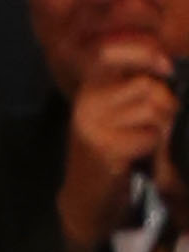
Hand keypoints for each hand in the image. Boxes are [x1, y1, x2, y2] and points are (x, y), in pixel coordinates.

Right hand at [56, 44, 180, 251]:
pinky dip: (154, 147)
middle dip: (165, 102)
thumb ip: (132, 86)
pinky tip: (140, 156)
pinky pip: (150, 136)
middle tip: (160, 121)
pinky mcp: (107, 150)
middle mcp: (87, 103)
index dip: (145, 53)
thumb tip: (166, 64)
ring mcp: (94, 127)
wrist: (85, 199)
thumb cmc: (108, 151)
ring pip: (152, 110)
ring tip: (149, 140)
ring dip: (162, 126)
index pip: (112, 52)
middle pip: (146, 86)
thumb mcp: (113, 111)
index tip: (165, 68)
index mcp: (88, 88)